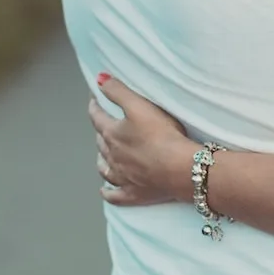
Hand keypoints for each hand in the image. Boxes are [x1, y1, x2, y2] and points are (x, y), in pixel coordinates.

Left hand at [88, 74, 201, 207]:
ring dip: (102, 160)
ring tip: (103, 155)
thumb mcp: (139, 105)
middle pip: (101, 143)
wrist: (179, 168)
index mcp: (113, 134)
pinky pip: (115, 195)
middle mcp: (113, 156)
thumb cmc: (162, 135)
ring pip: (105, 168)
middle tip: (104, 125)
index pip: (97, 117)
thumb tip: (99, 79)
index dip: (95, 107)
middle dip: (101, 132)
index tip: (94, 101)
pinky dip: (108, 192)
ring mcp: (122, 177)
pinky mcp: (134, 193)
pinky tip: (105, 191)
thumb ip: (118, 91)